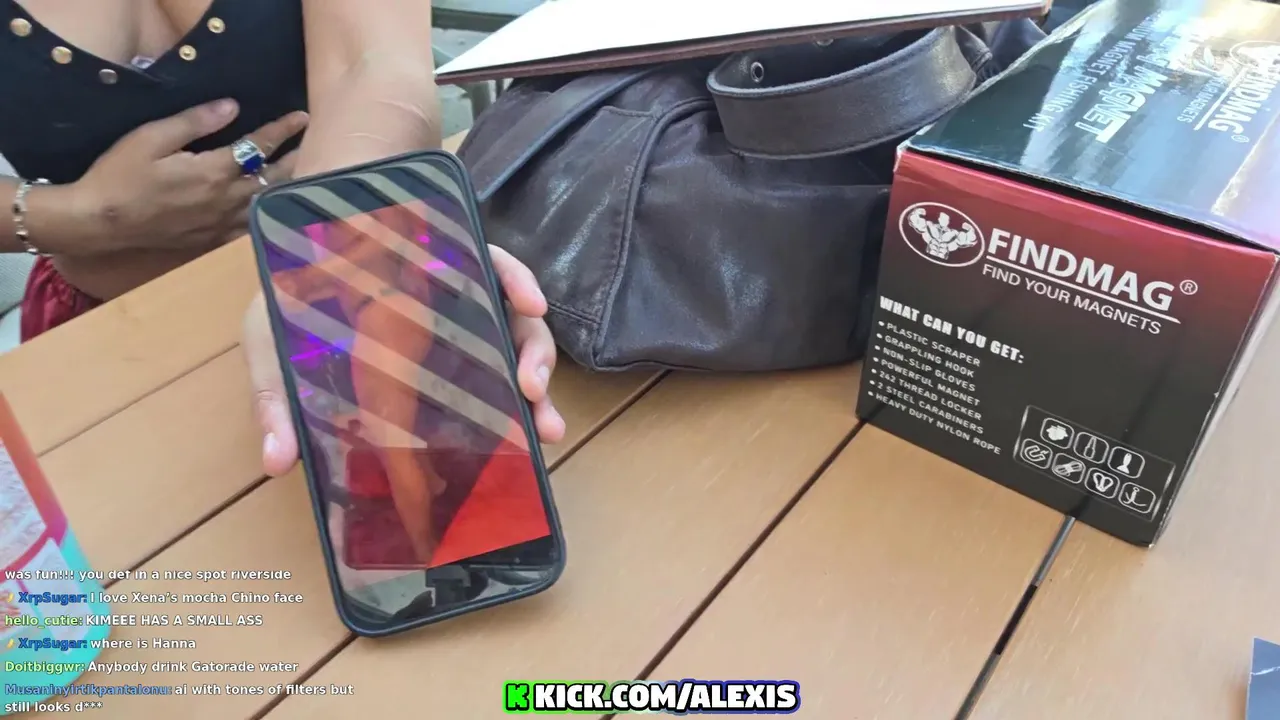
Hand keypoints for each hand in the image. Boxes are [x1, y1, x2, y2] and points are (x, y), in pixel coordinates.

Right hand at [65, 99, 307, 254]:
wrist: (99, 222)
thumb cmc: (119, 175)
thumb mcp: (151, 138)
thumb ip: (194, 122)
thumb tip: (232, 106)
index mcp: (213, 172)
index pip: (258, 146)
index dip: (282, 130)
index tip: (302, 117)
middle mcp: (225, 201)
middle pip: (273, 178)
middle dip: (295, 159)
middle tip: (312, 145)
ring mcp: (221, 225)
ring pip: (266, 205)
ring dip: (285, 188)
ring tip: (302, 175)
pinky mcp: (212, 241)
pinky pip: (250, 229)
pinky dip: (267, 216)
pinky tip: (274, 211)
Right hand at [244, 245, 566, 475]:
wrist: (304, 209)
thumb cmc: (295, 289)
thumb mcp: (275, 348)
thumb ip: (276, 402)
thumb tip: (273, 464)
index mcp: (413, 367)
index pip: (467, 409)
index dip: (494, 436)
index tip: (512, 467)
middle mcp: (450, 335)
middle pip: (508, 375)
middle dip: (534, 405)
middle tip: (544, 431)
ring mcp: (462, 293)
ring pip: (518, 329)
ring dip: (536, 357)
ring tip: (532, 385)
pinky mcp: (466, 249)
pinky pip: (503, 268)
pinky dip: (520, 283)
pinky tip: (530, 304)